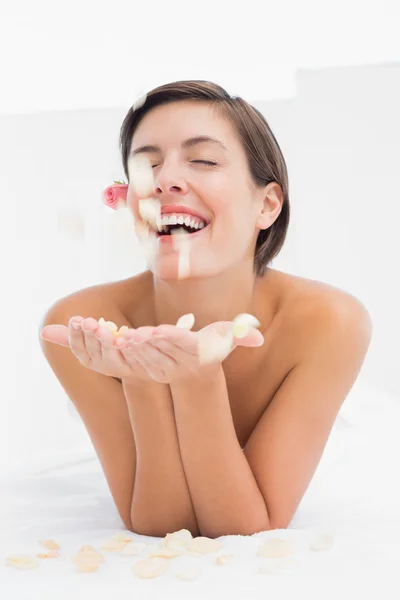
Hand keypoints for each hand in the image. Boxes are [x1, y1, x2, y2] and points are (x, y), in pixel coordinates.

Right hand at [40, 316, 156, 382]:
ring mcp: (118, 368)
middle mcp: (100, 365)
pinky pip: (131, 356)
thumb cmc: (110, 351)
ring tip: (102, 329)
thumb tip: (43, 331)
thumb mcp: (89, 343)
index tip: (74, 320)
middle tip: (88, 321)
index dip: (75, 335)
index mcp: (87, 358)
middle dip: (89, 335)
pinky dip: (128, 347)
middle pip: (93, 349)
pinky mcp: (136, 367)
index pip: (77, 347)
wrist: (138, 368)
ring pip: (110, 354)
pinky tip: (127, 336)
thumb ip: (69, 337)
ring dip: (105, 342)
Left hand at [127, 320, 263, 383]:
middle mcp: (179, 363)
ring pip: (148, 356)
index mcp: (196, 351)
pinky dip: (128, 353)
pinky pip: (138, 362)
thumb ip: (241, 334)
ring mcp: (164, 369)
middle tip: (134, 333)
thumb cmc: (213, 345)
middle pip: (163, 350)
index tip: (160, 330)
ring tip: (123, 337)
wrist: (198, 370)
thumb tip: (258, 336)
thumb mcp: (227, 337)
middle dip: (148, 342)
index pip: (183, 343)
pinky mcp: (151, 371)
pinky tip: (119, 342)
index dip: (172, 336)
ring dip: (135, 349)